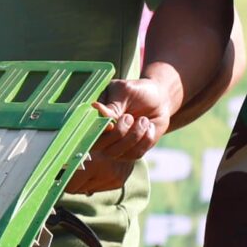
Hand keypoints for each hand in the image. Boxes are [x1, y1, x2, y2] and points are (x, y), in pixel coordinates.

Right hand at [66, 76, 174, 194]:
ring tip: (144, 120)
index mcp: (94, 116)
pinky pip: (136, 154)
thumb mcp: (125, 92)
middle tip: (129, 117)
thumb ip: (112, 105)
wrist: (160, 99)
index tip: (111, 123)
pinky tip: (149, 127)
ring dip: (135, 135)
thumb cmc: (138, 91)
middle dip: (118, 133)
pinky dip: (146, 140)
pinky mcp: (132, 151)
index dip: (97, 132)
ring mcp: (116, 145)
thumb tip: (96, 108)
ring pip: (119, 153)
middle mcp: (101, 134)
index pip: (86, 131)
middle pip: (101, 147)